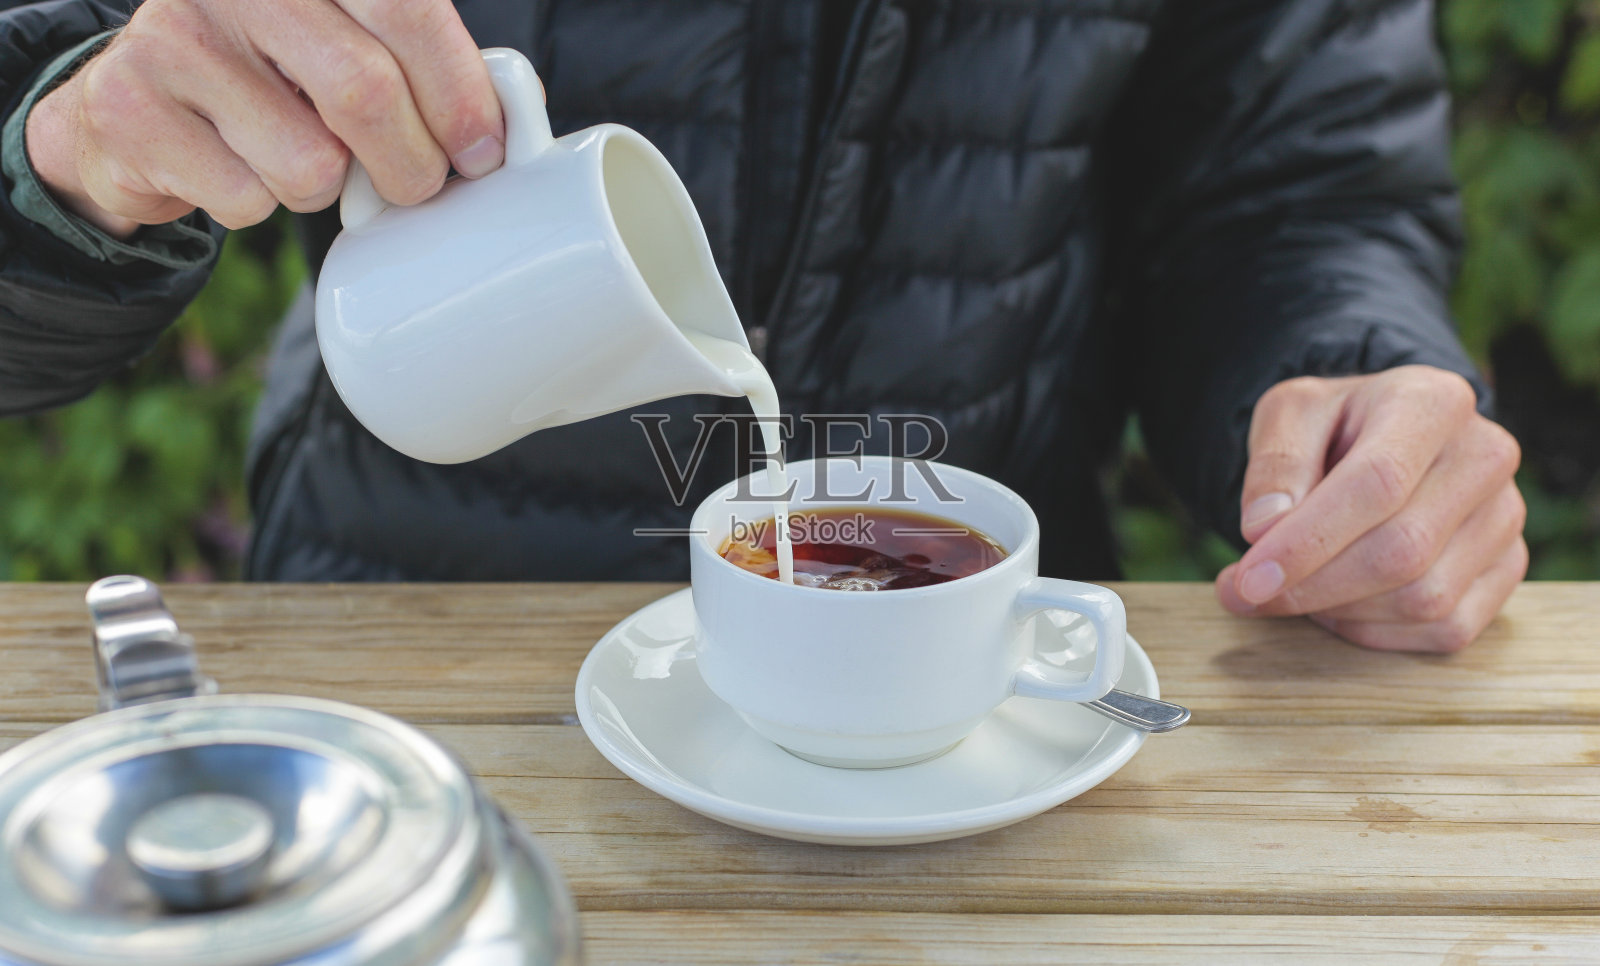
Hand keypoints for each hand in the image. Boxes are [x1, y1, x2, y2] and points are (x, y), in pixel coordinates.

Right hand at [23, 0, 504, 235]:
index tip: (483, 152)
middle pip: (365, 91)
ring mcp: (174, 36)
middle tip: (416, 186)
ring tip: (295, 156)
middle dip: (411, 164)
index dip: (458, 90)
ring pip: (309, 162)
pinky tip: (234, 167)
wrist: (138, 110)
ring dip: (324, 189)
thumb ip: (417, 59)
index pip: (407, 8)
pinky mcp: (131, 108)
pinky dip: (258, 206)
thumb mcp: (344, 44)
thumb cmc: (272, 79)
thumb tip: (515, 122)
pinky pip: (246, 198)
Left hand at [1215, 365, 1526, 651]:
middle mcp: (1485, 457)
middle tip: (1245, 594)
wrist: (1387, 433)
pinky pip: (1445, 628)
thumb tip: (1264, 529)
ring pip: (1424, 599)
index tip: (1246, 580)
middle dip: (1312, 587)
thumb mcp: (1289, 414)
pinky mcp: (1508, 567)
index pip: (1375, 485)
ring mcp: (1506, 517)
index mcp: (1432, 402)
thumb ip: (1273, 464)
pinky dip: (1377, 632)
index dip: (1306, 543)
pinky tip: (1338, 606)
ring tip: (1292, 588)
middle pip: (1401, 551)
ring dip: (1340, 611)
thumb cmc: (1336, 424)